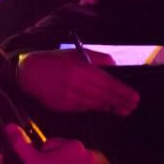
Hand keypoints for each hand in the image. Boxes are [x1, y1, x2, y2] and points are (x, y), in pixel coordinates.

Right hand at [16, 50, 138, 114]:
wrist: (29, 73)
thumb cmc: (56, 61)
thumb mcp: (77, 54)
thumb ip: (98, 59)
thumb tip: (114, 65)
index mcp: (80, 69)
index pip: (107, 82)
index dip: (122, 91)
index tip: (134, 96)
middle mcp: (75, 84)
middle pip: (103, 95)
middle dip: (120, 101)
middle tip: (133, 105)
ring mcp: (68, 97)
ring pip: (95, 104)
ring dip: (111, 107)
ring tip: (123, 109)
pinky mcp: (63, 106)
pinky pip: (83, 108)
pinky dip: (96, 108)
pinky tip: (105, 108)